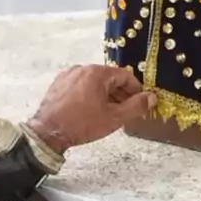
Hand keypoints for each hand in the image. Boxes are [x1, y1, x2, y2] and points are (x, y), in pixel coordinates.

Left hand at [27, 64, 156, 152]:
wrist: (48, 132)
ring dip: (104, 94)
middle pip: (109, 77)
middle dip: (120, 93)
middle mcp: (83, 68)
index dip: (135, 89)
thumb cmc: (82, 124)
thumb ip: (136, 106)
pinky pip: (80, 84)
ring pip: (94, 81)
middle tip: (126, 110)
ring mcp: (69, 74)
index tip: (140, 102)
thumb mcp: (114, 118)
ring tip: (108, 112)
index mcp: (98, 73)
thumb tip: (152, 97)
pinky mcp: (58, 83)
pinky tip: (89, 109)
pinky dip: (88, 93)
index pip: (125, 76)